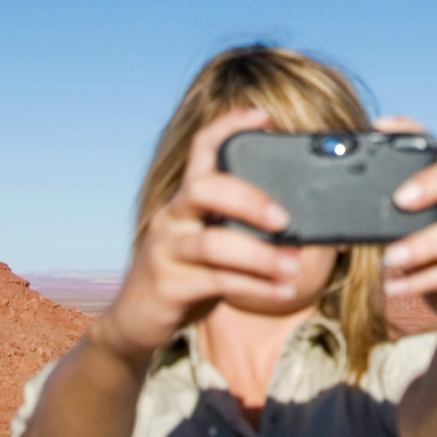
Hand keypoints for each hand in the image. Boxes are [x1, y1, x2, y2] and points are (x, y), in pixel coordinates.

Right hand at [96, 108, 302, 359]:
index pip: (201, 149)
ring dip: (260, 255)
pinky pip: (217, 282)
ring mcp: (166, 250)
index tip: (262, 116)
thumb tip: (300, 225)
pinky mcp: (168, 285)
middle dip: (248, 199)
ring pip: (213, 243)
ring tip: (294, 266)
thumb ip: (239, 229)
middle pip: (204, 188)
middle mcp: (172, 216)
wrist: (137, 321)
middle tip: (284, 219)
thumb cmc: (186, 275)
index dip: (228, 127)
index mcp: (186, 200)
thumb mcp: (209, 243)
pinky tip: (283, 290)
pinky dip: (257, 286)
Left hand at [379, 117, 436, 346]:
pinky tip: (397, 287)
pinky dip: (428, 279)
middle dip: (435, 183)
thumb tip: (341, 221)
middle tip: (399, 199)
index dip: (414, 134)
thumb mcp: (409, 246)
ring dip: (425, 244)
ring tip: (391, 258)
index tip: (380, 128)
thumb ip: (388, 229)